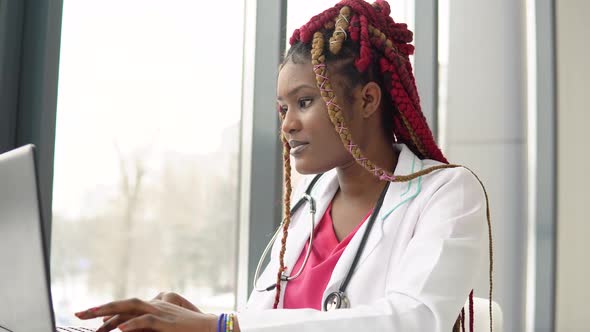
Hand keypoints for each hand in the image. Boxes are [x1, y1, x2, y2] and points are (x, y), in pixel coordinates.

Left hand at [75, 298, 217, 331]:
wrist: (211, 327)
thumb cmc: (188, 330)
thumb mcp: (163, 328)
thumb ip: (144, 326)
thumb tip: (122, 328)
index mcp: (153, 306)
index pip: (125, 305)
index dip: (106, 309)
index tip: (88, 315)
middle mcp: (155, 305)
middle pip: (123, 302)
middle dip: (100, 307)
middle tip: (79, 313)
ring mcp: (161, 311)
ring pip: (131, 307)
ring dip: (111, 313)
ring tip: (93, 319)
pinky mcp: (168, 322)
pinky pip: (147, 321)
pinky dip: (133, 324)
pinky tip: (120, 330)